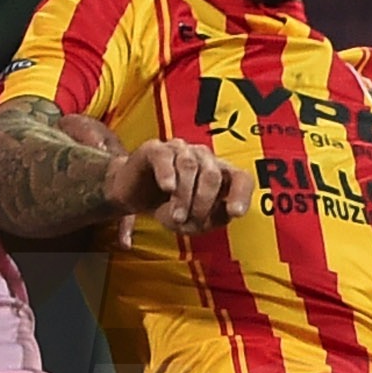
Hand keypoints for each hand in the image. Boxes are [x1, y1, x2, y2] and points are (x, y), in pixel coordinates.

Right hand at [102, 137, 250, 240]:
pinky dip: (168, 174)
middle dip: (203, 203)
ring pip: (189, 167)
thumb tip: (225, 213)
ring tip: (176, 217)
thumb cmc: (165, 205)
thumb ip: (211, 219)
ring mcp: (179, 149)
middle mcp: (202, 157)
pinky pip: (165, 157)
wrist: (130, 196)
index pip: (240, 177)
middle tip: (190, 223)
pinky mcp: (155, 149)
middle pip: (213, 175)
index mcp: (218, 173)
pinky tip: (167, 188)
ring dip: (183, 197)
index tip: (235, 213)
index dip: (241, 194)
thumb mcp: (192, 221)